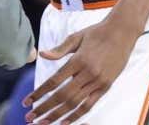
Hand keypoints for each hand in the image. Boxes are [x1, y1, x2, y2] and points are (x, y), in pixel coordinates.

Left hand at [23, 17, 139, 122]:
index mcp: (78, 60)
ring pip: (74, 103)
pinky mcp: (105, 87)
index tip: (27, 101)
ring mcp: (98, 82)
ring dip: (57, 115)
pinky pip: (89, 105)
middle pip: (62, 96)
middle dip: (44, 109)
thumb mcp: (76, 37)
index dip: (39, 93)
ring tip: (43, 123)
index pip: (54, 81)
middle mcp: (88, 73)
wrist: (122, 33)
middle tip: (30, 117)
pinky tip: (65, 122)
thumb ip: (59, 49)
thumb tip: (42, 55)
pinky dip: (76, 115)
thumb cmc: (96, 33)